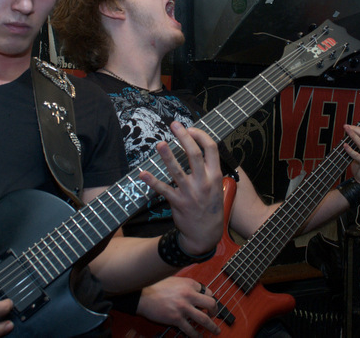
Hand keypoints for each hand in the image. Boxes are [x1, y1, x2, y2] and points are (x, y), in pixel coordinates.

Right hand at [138, 277, 219, 337]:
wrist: (143, 295)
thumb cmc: (155, 287)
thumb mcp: (174, 280)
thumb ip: (185, 285)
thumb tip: (194, 291)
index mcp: (189, 284)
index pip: (207, 291)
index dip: (209, 298)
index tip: (209, 304)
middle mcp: (189, 295)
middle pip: (211, 304)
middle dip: (215, 311)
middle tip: (215, 315)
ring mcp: (183, 308)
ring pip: (204, 319)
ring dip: (212, 326)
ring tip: (215, 330)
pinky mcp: (176, 319)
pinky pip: (190, 330)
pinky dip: (196, 335)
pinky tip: (198, 336)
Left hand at [139, 121, 222, 255]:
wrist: (206, 234)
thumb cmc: (210, 207)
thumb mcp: (217, 186)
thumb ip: (209, 169)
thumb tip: (197, 148)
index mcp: (215, 175)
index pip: (211, 149)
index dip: (200, 135)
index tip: (190, 128)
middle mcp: (203, 182)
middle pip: (193, 154)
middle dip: (183, 137)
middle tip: (174, 125)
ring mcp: (190, 193)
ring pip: (177, 170)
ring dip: (168, 156)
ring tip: (160, 143)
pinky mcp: (178, 202)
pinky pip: (163, 189)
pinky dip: (152, 181)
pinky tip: (142, 173)